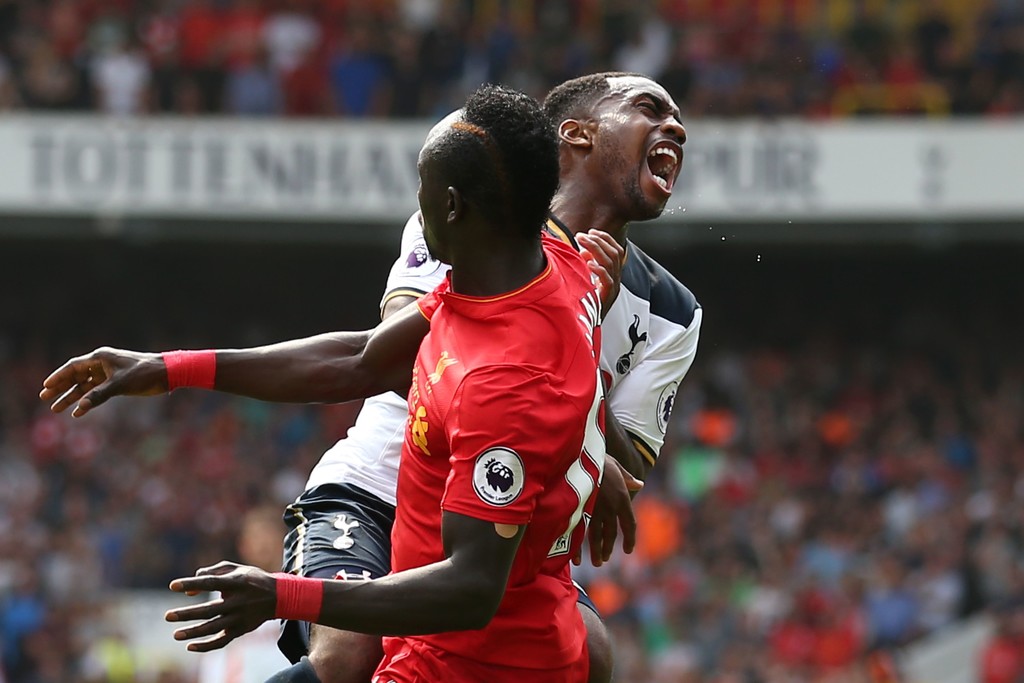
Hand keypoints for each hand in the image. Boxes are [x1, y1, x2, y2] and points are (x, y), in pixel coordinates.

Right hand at [39, 347, 167, 416]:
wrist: (168, 372)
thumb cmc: (145, 373)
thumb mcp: (121, 384)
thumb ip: (100, 395)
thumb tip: (80, 407)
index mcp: (101, 358)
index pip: (73, 367)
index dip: (58, 376)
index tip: (46, 386)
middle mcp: (102, 364)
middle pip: (76, 376)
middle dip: (61, 387)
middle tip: (44, 398)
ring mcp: (109, 374)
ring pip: (86, 386)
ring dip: (72, 396)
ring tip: (56, 409)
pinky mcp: (117, 383)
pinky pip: (98, 392)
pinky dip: (89, 401)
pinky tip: (79, 411)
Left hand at [165, 561, 276, 652]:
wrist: (279, 596)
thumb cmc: (251, 579)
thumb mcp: (235, 569)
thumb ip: (211, 573)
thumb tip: (189, 591)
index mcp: (236, 582)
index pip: (210, 583)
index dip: (191, 584)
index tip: (173, 586)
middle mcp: (238, 601)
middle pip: (209, 610)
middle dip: (187, 613)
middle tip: (167, 616)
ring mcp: (240, 617)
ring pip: (214, 628)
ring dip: (193, 632)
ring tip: (175, 634)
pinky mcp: (241, 630)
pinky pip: (222, 641)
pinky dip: (206, 646)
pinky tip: (190, 646)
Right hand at [575, 458, 642, 566]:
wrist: (578, 454)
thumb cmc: (597, 457)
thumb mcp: (615, 465)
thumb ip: (627, 477)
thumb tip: (640, 484)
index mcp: (622, 497)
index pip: (630, 524)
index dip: (630, 538)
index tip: (628, 549)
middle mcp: (610, 507)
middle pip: (611, 533)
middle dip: (609, 547)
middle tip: (606, 558)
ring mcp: (594, 510)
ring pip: (596, 536)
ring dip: (597, 551)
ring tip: (597, 562)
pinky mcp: (579, 510)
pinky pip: (580, 534)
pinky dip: (579, 549)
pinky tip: (578, 560)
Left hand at [577, 230, 623, 317]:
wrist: (586, 327)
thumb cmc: (585, 302)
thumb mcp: (587, 279)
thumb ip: (587, 265)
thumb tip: (583, 251)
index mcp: (613, 274)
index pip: (616, 250)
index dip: (605, 239)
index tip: (592, 231)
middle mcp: (616, 280)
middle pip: (614, 254)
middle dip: (598, 241)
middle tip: (582, 236)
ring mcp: (613, 289)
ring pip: (611, 263)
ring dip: (596, 250)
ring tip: (581, 243)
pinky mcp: (607, 298)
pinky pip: (608, 281)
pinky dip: (599, 270)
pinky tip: (588, 264)